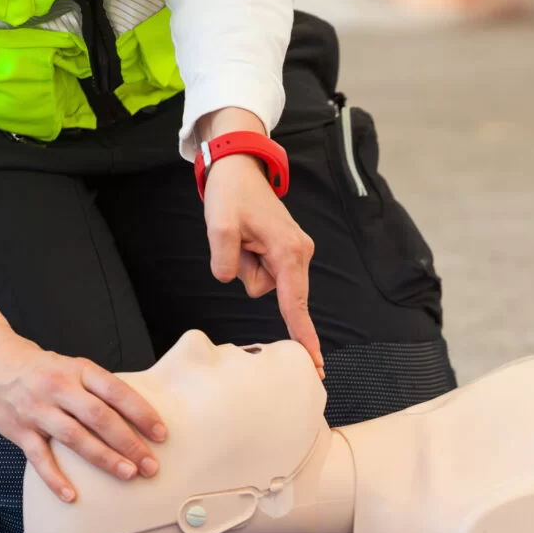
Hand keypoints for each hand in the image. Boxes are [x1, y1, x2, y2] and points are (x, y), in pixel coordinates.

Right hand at [0, 279, 167, 503]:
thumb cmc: (42, 369)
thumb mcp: (74, 367)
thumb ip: (98, 388)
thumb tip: (136, 413)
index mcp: (80, 370)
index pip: (117, 392)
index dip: (141, 413)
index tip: (161, 433)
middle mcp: (60, 388)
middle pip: (100, 418)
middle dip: (129, 443)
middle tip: (151, 464)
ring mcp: (38, 410)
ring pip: (75, 438)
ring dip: (104, 459)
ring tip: (128, 474)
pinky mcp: (18, 430)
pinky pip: (40, 458)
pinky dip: (56, 479)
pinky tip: (72, 496)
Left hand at [198, 108, 324, 377]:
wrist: (240, 170)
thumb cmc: (231, 195)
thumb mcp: (219, 224)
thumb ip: (224, 257)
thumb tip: (230, 279)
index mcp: (288, 250)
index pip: (295, 302)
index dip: (302, 334)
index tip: (314, 362)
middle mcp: (299, 253)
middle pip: (273, 291)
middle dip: (250, 273)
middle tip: (237, 238)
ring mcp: (296, 252)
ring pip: (265, 283)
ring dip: (248, 265)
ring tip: (241, 236)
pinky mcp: (287, 252)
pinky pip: (266, 272)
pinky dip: (252, 261)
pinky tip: (247, 238)